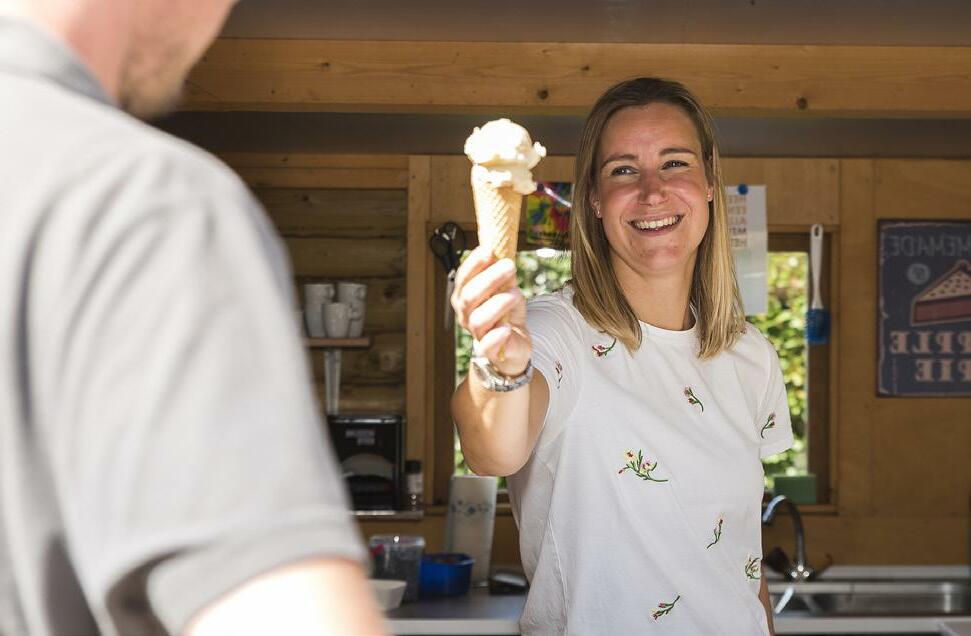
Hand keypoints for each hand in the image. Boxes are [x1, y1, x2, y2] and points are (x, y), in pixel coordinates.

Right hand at [451, 245, 530, 376]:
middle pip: (469, 296)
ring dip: (497, 304)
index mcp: (465, 296)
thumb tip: (504, 256)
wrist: (513, 342)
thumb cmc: (507, 312)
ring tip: (516, 294)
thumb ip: (504, 276)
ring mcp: (475, 333)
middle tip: (510, 266)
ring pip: (477, 319)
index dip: (474, 263)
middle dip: (490, 279)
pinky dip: (496, 336)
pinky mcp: (488, 351)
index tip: (490, 249)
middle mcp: (465, 314)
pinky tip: (507, 327)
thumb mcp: (507, 289)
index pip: (464, 278)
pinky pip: (487, 345)